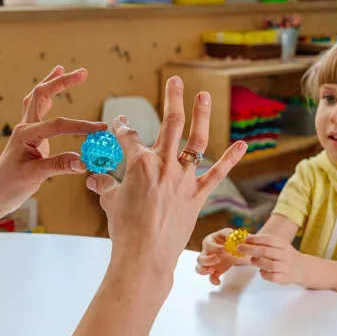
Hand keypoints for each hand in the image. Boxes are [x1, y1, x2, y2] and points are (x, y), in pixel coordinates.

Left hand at [0, 66, 105, 213]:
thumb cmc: (9, 186)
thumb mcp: (35, 176)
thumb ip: (59, 165)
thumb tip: (83, 161)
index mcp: (26, 134)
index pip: (58, 125)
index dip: (80, 126)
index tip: (99, 129)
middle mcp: (24, 127)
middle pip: (42, 94)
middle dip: (62, 82)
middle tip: (83, 73)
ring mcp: (26, 131)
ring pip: (37, 99)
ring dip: (50, 83)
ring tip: (62, 69)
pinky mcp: (29, 137)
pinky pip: (37, 111)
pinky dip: (46, 98)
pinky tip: (52, 94)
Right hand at [86, 77, 246, 276]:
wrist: (144, 255)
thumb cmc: (124, 229)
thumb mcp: (109, 202)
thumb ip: (104, 185)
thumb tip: (93, 178)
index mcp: (139, 163)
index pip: (128, 137)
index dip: (122, 127)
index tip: (120, 121)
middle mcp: (164, 165)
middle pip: (170, 124)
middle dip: (173, 99)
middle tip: (176, 79)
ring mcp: (184, 179)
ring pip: (195, 140)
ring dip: (201, 115)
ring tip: (204, 95)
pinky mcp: (198, 195)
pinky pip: (218, 173)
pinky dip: (231, 158)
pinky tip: (243, 143)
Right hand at [195, 229, 243, 285]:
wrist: (238, 248)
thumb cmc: (231, 239)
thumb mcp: (232, 233)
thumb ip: (230, 234)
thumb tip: (231, 236)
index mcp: (209, 241)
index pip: (208, 245)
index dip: (215, 248)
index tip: (225, 249)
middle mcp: (206, 252)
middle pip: (200, 258)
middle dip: (208, 260)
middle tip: (218, 259)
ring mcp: (209, 263)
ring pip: (199, 268)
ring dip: (204, 270)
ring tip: (212, 270)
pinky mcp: (215, 271)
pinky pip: (210, 277)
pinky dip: (213, 280)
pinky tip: (218, 282)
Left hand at [239, 234, 310, 285]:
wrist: (303, 268)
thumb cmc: (285, 255)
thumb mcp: (279, 246)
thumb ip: (265, 243)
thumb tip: (245, 239)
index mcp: (284, 245)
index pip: (270, 239)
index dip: (256, 239)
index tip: (245, 239)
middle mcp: (286, 255)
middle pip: (266, 251)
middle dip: (251, 249)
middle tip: (239, 248)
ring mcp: (286, 267)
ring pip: (269, 265)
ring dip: (257, 261)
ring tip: (252, 260)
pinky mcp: (285, 279)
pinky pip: (272, 277)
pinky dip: (264, 274)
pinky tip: (262, 270)